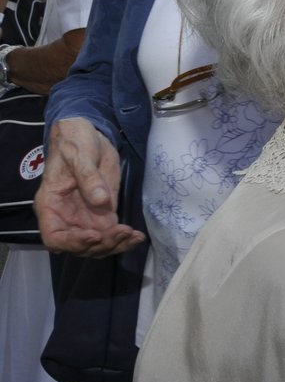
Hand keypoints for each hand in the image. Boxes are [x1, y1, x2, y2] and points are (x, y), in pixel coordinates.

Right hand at [35, 118, 144, 255]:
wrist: (88, 135)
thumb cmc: (75, 142)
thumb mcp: (80, 155)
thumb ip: (88, 178)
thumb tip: (101, 200)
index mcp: (51, 204)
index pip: (54, 236)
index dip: (72, 242)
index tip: (94, 236)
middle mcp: (65, 217)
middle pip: (79, 246)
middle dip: (101, 245)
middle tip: (122, 232)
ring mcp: (84, 217)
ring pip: (97, 244)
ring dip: (115, 245)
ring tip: (133, 236)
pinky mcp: (103, 213)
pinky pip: (111, 233)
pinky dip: (123, 238)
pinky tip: (137, 236)